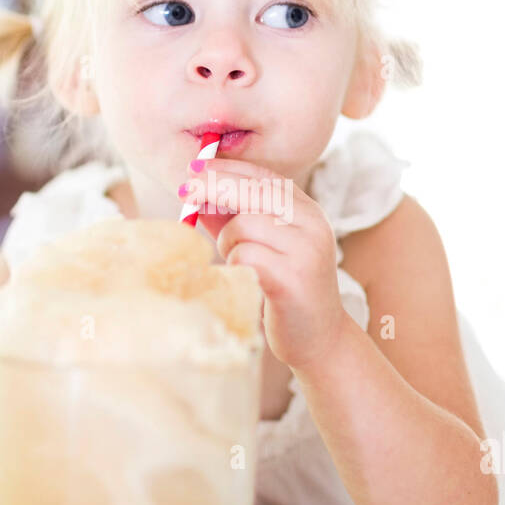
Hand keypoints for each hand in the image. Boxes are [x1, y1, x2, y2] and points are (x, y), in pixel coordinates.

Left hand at [182, 160, 344, 370]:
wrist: (320, 337)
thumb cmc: (285, 287)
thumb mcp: (264, 243)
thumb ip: (234, 217)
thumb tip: (195, 190)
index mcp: (307, 209)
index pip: (262, 175)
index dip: (225, 169)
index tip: (193, 167)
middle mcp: (311, 223)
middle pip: (252, 191)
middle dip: (212, 188)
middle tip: (185, 192)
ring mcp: (305, 249)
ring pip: (242, 226)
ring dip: (227, 243)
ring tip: (238, 260)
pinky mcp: (291, 278)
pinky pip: (243, 256)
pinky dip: (234, 265)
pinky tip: (246, 277)